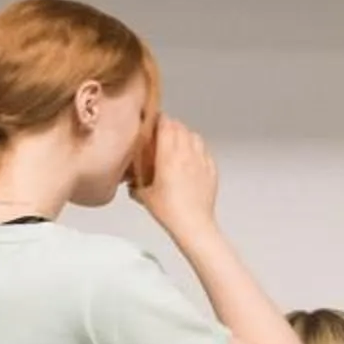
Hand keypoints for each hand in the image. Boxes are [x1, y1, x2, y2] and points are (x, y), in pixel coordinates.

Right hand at [133, 115, 218, 232]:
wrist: (194, 224)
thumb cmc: (169, 211)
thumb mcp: (144, 194)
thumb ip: (136, 182)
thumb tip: (131, 180)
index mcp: (169, 156)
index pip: (166, 124)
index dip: (158, 120)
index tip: (151, 121)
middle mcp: (187, 154)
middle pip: (180, 127)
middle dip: (170, 126)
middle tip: (161, 133)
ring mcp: (202, 161)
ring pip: (194, 136)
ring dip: (184, 135)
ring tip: (177, 144)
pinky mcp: (212, 170)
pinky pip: (205, 150)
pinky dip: (197, 148)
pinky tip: (191, 158)